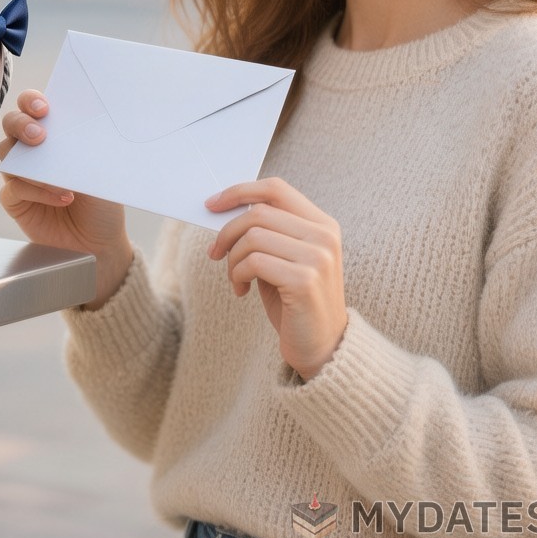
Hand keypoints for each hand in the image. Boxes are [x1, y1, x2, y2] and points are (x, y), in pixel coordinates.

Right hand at [0, 89, 132, 308]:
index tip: (44, 108)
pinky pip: (14, 188)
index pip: (32, 105)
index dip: (31, 100)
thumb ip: (82, 150)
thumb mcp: (100, 169)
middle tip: (40, 136)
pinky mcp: (15, 200)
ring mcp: (20, 173)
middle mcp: (32, 148)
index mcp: (54, 131)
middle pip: (11, 123)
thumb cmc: (102, 200)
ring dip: (33, 164)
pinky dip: (37, 192)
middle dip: (21, 125)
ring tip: (63, 179)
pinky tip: (63, 197)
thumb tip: (70, 134)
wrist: (100, 240)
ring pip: (8, 155)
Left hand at [206, 178, 347, 380]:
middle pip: (258, 213)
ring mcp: (317, 257)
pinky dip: (237, 275)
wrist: (323, 348)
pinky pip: (254, 262)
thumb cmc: (295, 301)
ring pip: (253, 237)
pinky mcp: (305, 280)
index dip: (240, 191)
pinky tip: (242, 291)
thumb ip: (266, 232)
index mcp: (322, 224)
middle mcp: (324, 235)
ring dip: (233, 259)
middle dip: (227, 232)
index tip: (212, 204)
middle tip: (215, 253)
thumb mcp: (283, 258)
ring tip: (236, 279)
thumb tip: (223, 209)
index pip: (275, 189)